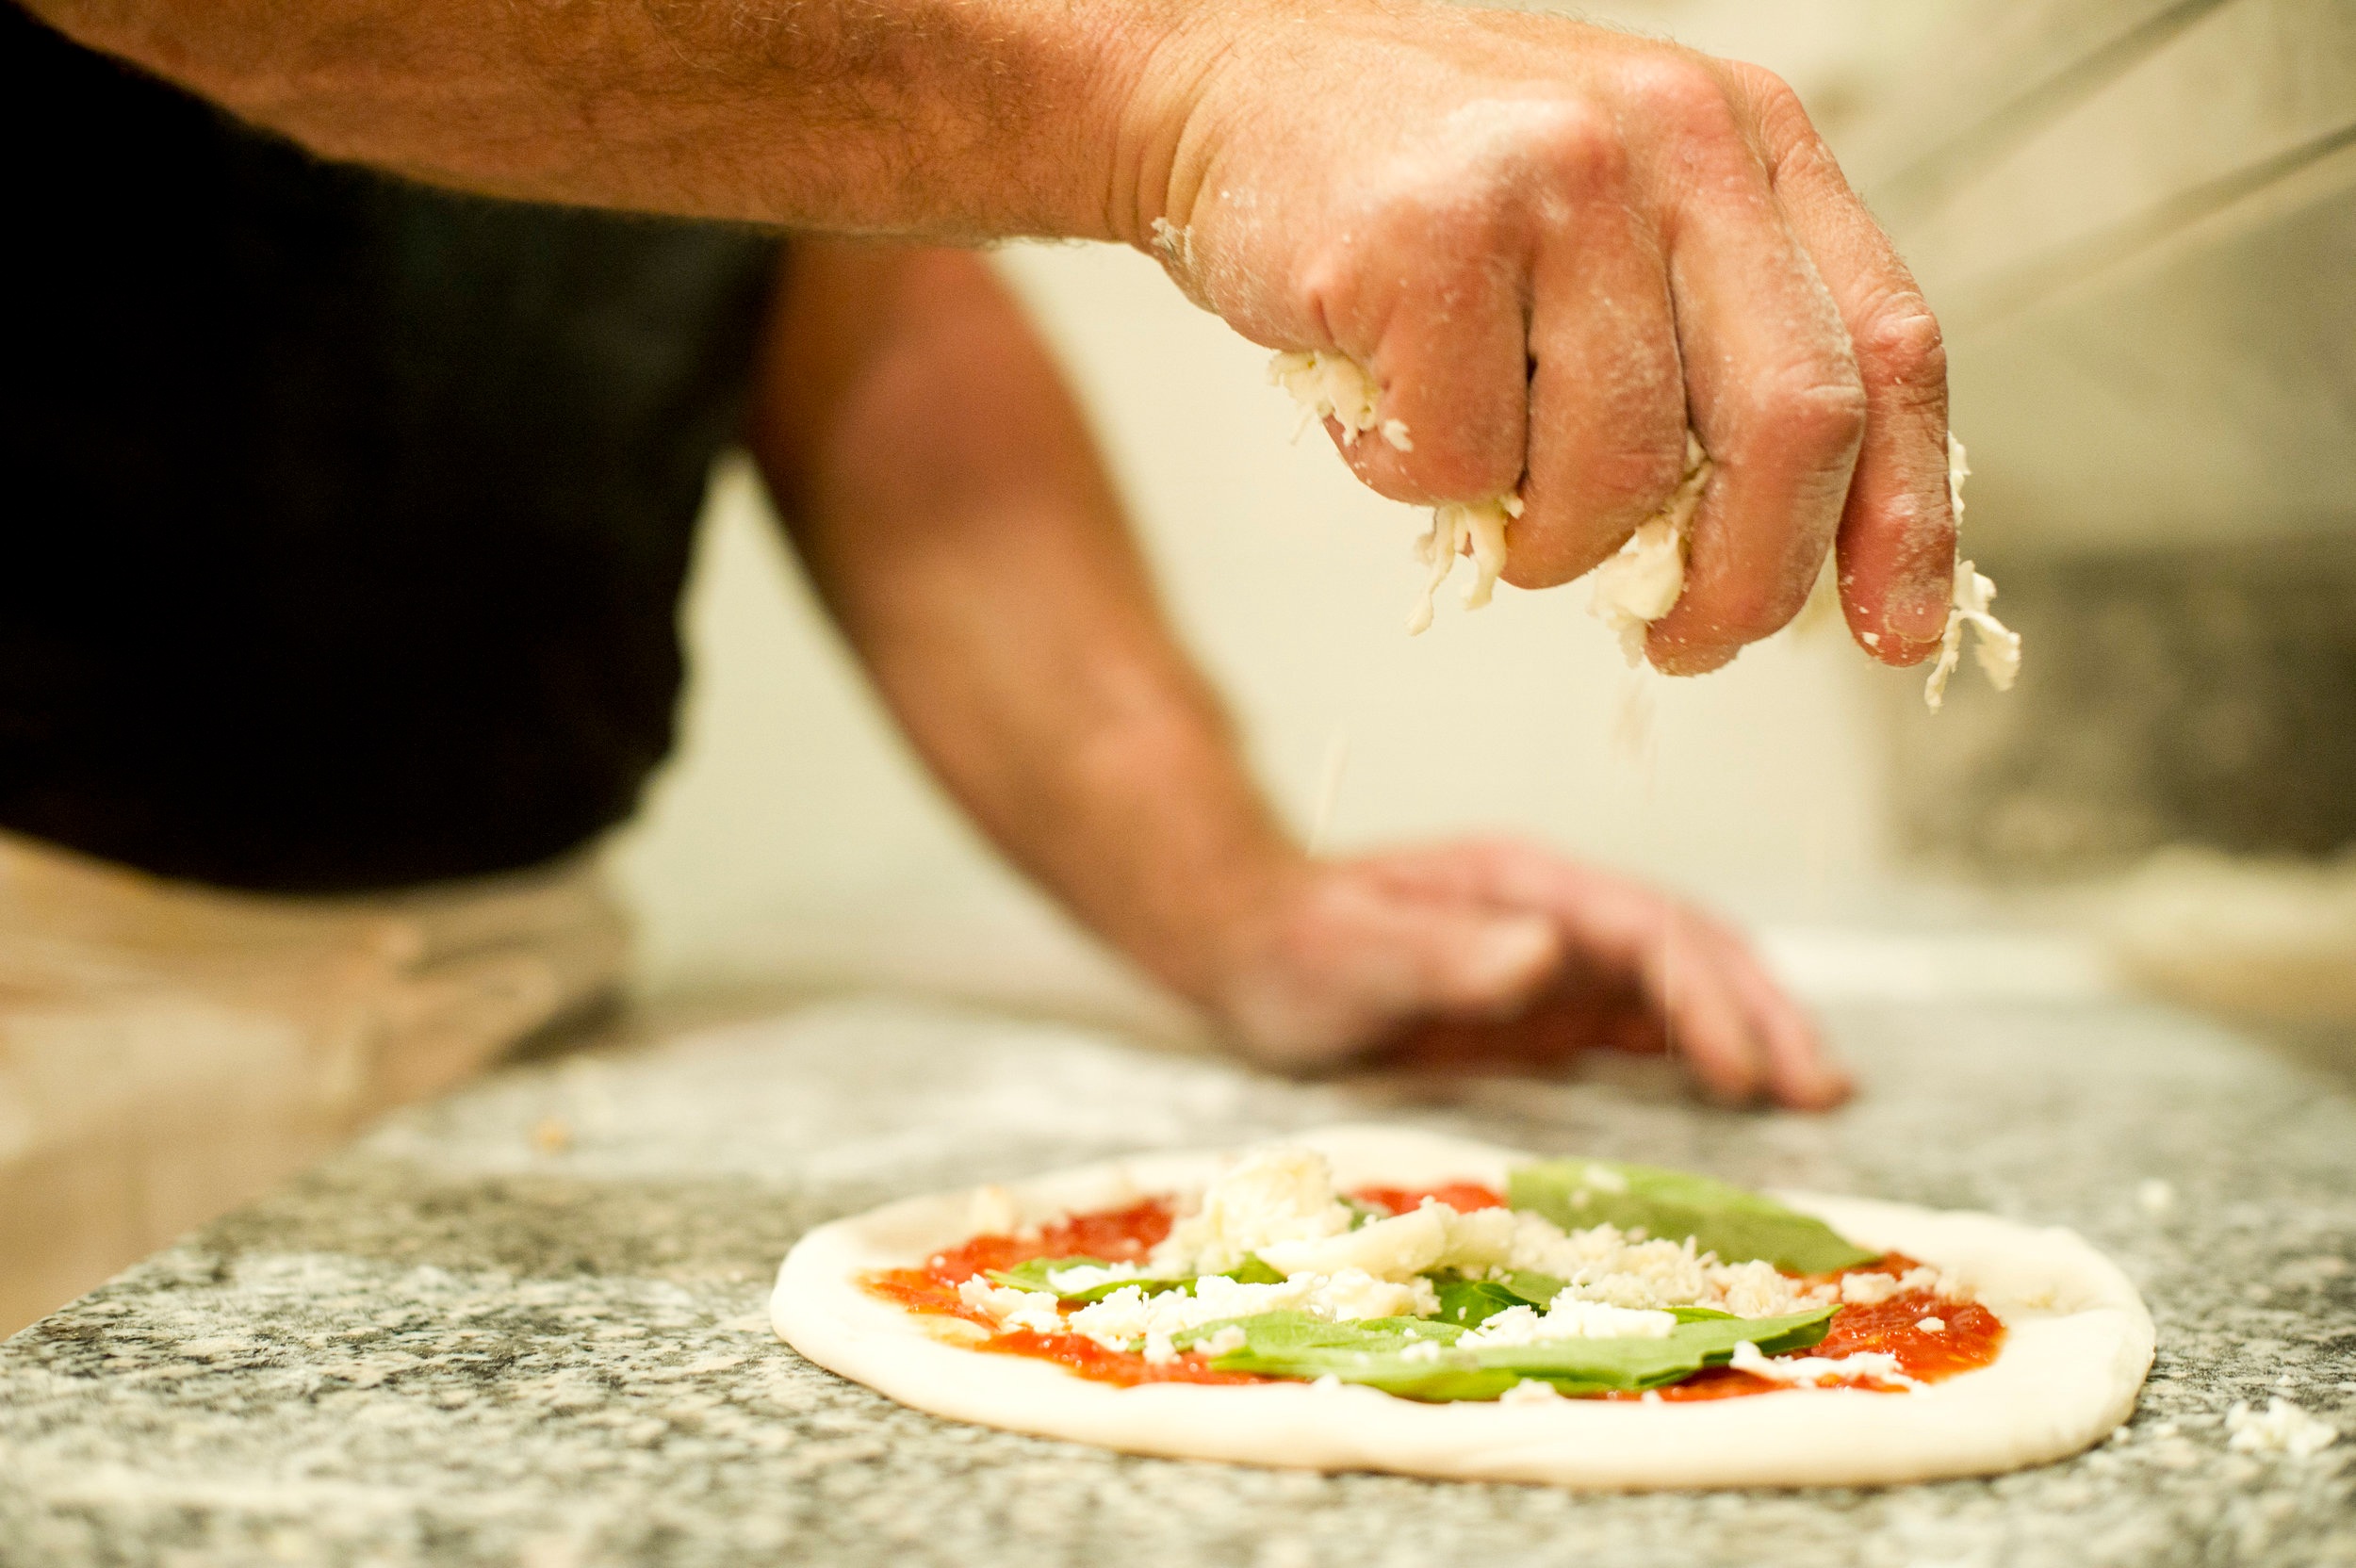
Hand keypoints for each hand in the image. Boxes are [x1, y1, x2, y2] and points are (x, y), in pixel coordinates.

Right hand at [1126, 4, 1953, 673]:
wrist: (1222, 81)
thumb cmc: (1417, 185)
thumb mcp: (1606, 227)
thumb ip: (1699, 350)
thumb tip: (1769, 552)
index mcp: (1748, 143)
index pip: (1886, 345)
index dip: (1902, 512)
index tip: (1886, 628)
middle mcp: (1679, 139)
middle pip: (1792, 423)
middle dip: (1743, 581)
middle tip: (1679, 640)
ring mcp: (1559, 176)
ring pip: (1616, 471)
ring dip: (1543, 540)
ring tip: (1479, 484)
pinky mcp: (1434, 233)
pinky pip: (1463, 459)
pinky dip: (1413, 480)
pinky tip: (1380, 400)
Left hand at [1207, 840, 1848, 1109]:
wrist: (1252, 951)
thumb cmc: (1295, 951)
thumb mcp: (1353, 954)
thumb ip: (1442, 954)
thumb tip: (1548, 951)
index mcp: (1524, 885)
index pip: (1645, 932)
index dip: (1702, 995)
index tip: (1741, 1069)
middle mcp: (1558, 915)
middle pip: (1689, 950)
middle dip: (1760, 1013)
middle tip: (1822, 1090)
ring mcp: (1560, 960)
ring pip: (1685, 988)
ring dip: (1751, 1035)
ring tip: (1818, 1098)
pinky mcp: (1550, 1009)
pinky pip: (1645, 1028)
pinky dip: (1703, 1058)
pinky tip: (1747, 1099)